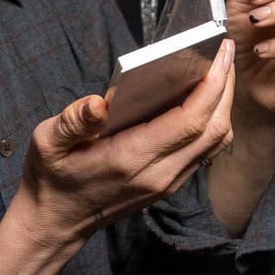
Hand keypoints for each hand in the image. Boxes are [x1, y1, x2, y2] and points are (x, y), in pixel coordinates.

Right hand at [12, 38, 235, 246]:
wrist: (57, 222)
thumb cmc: (53, 178)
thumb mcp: (48, 143)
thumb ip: (72, 121)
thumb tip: (98, 103)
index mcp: (131, 159)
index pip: (190, 121)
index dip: (212, 85)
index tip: (221, 52)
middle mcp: (159, 174)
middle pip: (214, 129)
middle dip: (226, 87)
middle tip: (226, 51)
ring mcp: (168, 182)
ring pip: (216, 142)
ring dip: (224, 104)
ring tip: (220, 69)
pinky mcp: (170, 183)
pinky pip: (206, 151)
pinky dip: (214, 120)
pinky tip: (205, 97)